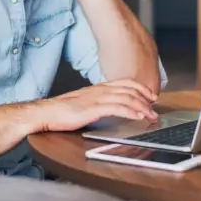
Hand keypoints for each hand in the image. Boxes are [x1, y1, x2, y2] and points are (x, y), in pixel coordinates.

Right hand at [32, 79, 158, 132]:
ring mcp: (97, 98)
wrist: (45, 113)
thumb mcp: (84, 103)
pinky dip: (131, 112)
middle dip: (145, 98)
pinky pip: (117, 108)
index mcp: (98, 87)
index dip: (140, 88)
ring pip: (126, 98)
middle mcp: (100, 90)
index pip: (125, 83)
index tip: (151, 96)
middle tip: (155, 108)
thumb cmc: (62, 111)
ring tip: (151, 115)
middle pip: (129, 89)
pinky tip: (138, 117)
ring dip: (141, 107)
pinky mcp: (93, 109)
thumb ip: (98, 103)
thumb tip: (111, 108)